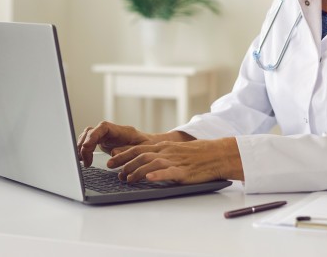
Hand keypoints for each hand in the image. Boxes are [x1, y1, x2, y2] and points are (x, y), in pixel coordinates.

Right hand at [77, 121, 152, 166]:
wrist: (150, 146)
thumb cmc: (148, 146)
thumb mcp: (142, 149)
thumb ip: (128, 150)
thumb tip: (113, 153)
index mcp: (120, 130)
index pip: (103, 127)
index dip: (93, 135)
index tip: (87, 147)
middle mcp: (110, 132)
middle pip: (91, 132)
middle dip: (84, 145)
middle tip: (84, 160)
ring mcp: (105, 136)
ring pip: (87, 136)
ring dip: (82, 148)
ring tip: (83, 161)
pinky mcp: (102, 142)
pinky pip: (89, 143)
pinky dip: (84, 150)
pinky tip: (84, 160)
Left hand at [108, 137, 243, 183]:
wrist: (217, 154)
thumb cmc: (197, 154)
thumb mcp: (176, 150)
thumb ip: (161, 154)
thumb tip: (144, 162)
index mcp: (164, 146)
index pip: (138, 148)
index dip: (123, 154)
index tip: (110, 160)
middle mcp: (166, 152)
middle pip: (140, 155)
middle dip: (124, 163)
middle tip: (113, 171)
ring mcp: (174, 161)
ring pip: (151, 163)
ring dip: (136, 171)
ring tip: (127, 179)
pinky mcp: (183, 171)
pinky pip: (168, 172)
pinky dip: (157, 175)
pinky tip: (149, 179)